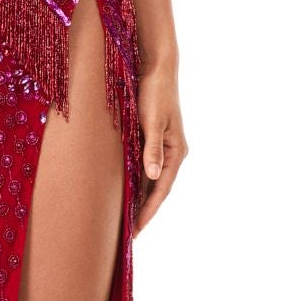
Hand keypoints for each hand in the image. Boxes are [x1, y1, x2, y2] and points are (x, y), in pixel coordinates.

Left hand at [131, 65, 186, 236]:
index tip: (136, 230)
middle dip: (144, 210)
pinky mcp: (152, 139)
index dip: (148, 211)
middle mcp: (172, 152)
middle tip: (129, 233)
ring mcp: (163, 146)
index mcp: (176, 151)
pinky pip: (144, 168)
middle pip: (157, 189)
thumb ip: (152, 148)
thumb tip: (153, 176)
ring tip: (125, 219)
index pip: (161, 189)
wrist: (156, 67)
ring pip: (150, 180)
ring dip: (139, 198)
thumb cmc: (154, 92)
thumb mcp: (152, 121)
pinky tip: (124, 191)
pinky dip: (135, 182)